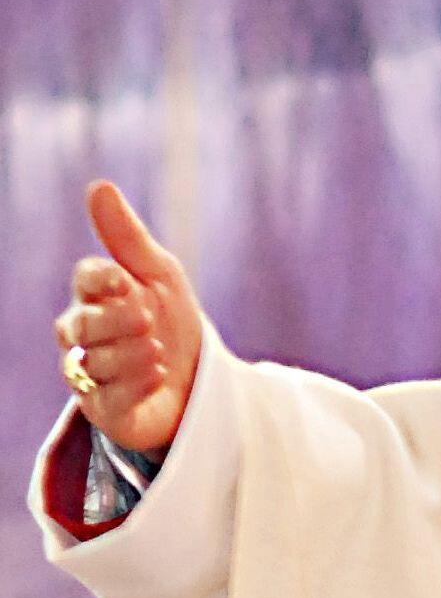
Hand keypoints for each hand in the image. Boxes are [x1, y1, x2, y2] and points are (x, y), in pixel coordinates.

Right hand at [53, 181, 203, 452]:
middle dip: (115, 319)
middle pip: (81, 323)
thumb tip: (99, 186)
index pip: (85, 280)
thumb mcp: (160, 275)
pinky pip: (109, 397)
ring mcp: (91, 375)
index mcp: (96, 297)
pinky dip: (135, 381)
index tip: (125, 279)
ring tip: (159, 349)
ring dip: (131, 352)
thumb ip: (128, 237)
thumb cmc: (174, 323)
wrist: (201, 381)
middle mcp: (84, 336)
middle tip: (146, 317)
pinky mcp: (106, 411)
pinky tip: (158, 371)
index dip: (101, 278)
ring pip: (94, 361)